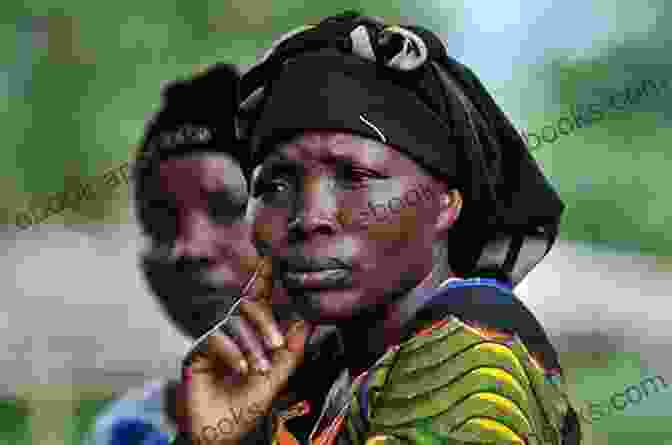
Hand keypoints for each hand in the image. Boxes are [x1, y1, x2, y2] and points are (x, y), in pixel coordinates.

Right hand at [177, 257, 313, 443]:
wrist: (221, 434)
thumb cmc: (247, 408)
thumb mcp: (276, 380)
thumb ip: (291, 353)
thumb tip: (304, 323)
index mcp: (253, 335)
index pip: (259, 302)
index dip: (263, 279)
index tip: (270, 257)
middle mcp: (233, 333)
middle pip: (247, 307)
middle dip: (265, 321)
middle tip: (277, 343)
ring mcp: (214, 341)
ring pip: (233, 322)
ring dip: (250, 343)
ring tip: (260, 368)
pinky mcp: (196, 352)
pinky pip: (214, 338)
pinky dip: (231, 352)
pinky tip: (240, 368)